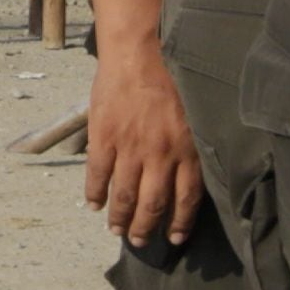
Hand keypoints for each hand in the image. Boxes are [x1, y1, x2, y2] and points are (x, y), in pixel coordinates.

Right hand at [83, 34, 207, 247]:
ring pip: (124, 195)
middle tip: (139, 241)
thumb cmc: (172, 75)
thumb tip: (195, 169)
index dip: (179, 223)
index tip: (173, 238)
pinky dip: (95, 193)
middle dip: (145, 228)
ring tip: (116, 230)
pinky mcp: (105, 136)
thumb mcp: (195, 112)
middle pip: (153, 204)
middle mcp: (160, 154)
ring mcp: (130, 147)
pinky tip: (94, 204)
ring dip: (120, 218)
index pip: (186, 200)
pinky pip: (98, 174)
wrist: (141, 49)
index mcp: (187, 150)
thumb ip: (194, 143)